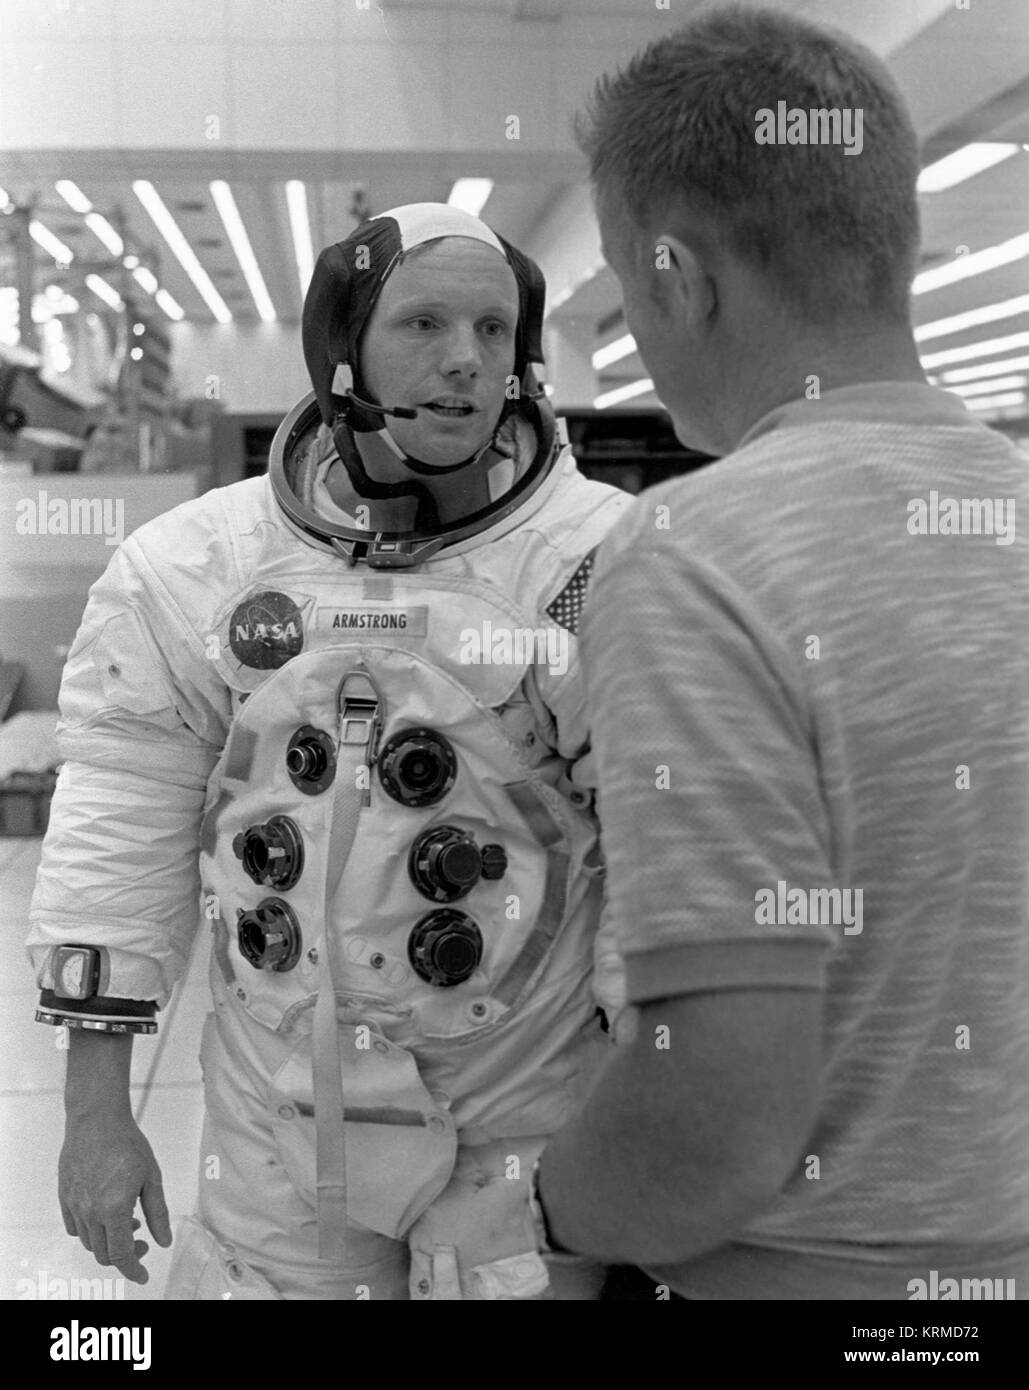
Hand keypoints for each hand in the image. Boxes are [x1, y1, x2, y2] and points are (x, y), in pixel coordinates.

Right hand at [58, 1111, 172, 1284]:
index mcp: (114, 1209)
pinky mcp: (64, 1197)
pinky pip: (74, 1228)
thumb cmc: (127, 1144)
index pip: (121, 1254)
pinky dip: (90, 1232)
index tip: (143, 1275)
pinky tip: (105, 1216)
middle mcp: (90, 1212)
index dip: (133, 1269)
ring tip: (128, 1221)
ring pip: (89, 1242)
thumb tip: (164, 1241)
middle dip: (124, 1256)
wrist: (97, 1121)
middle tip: (141, 1243)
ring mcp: (74, 1205)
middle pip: (104, 1254)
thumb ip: (158, 1213)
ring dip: (108, 1242)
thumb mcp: (151, 1177)